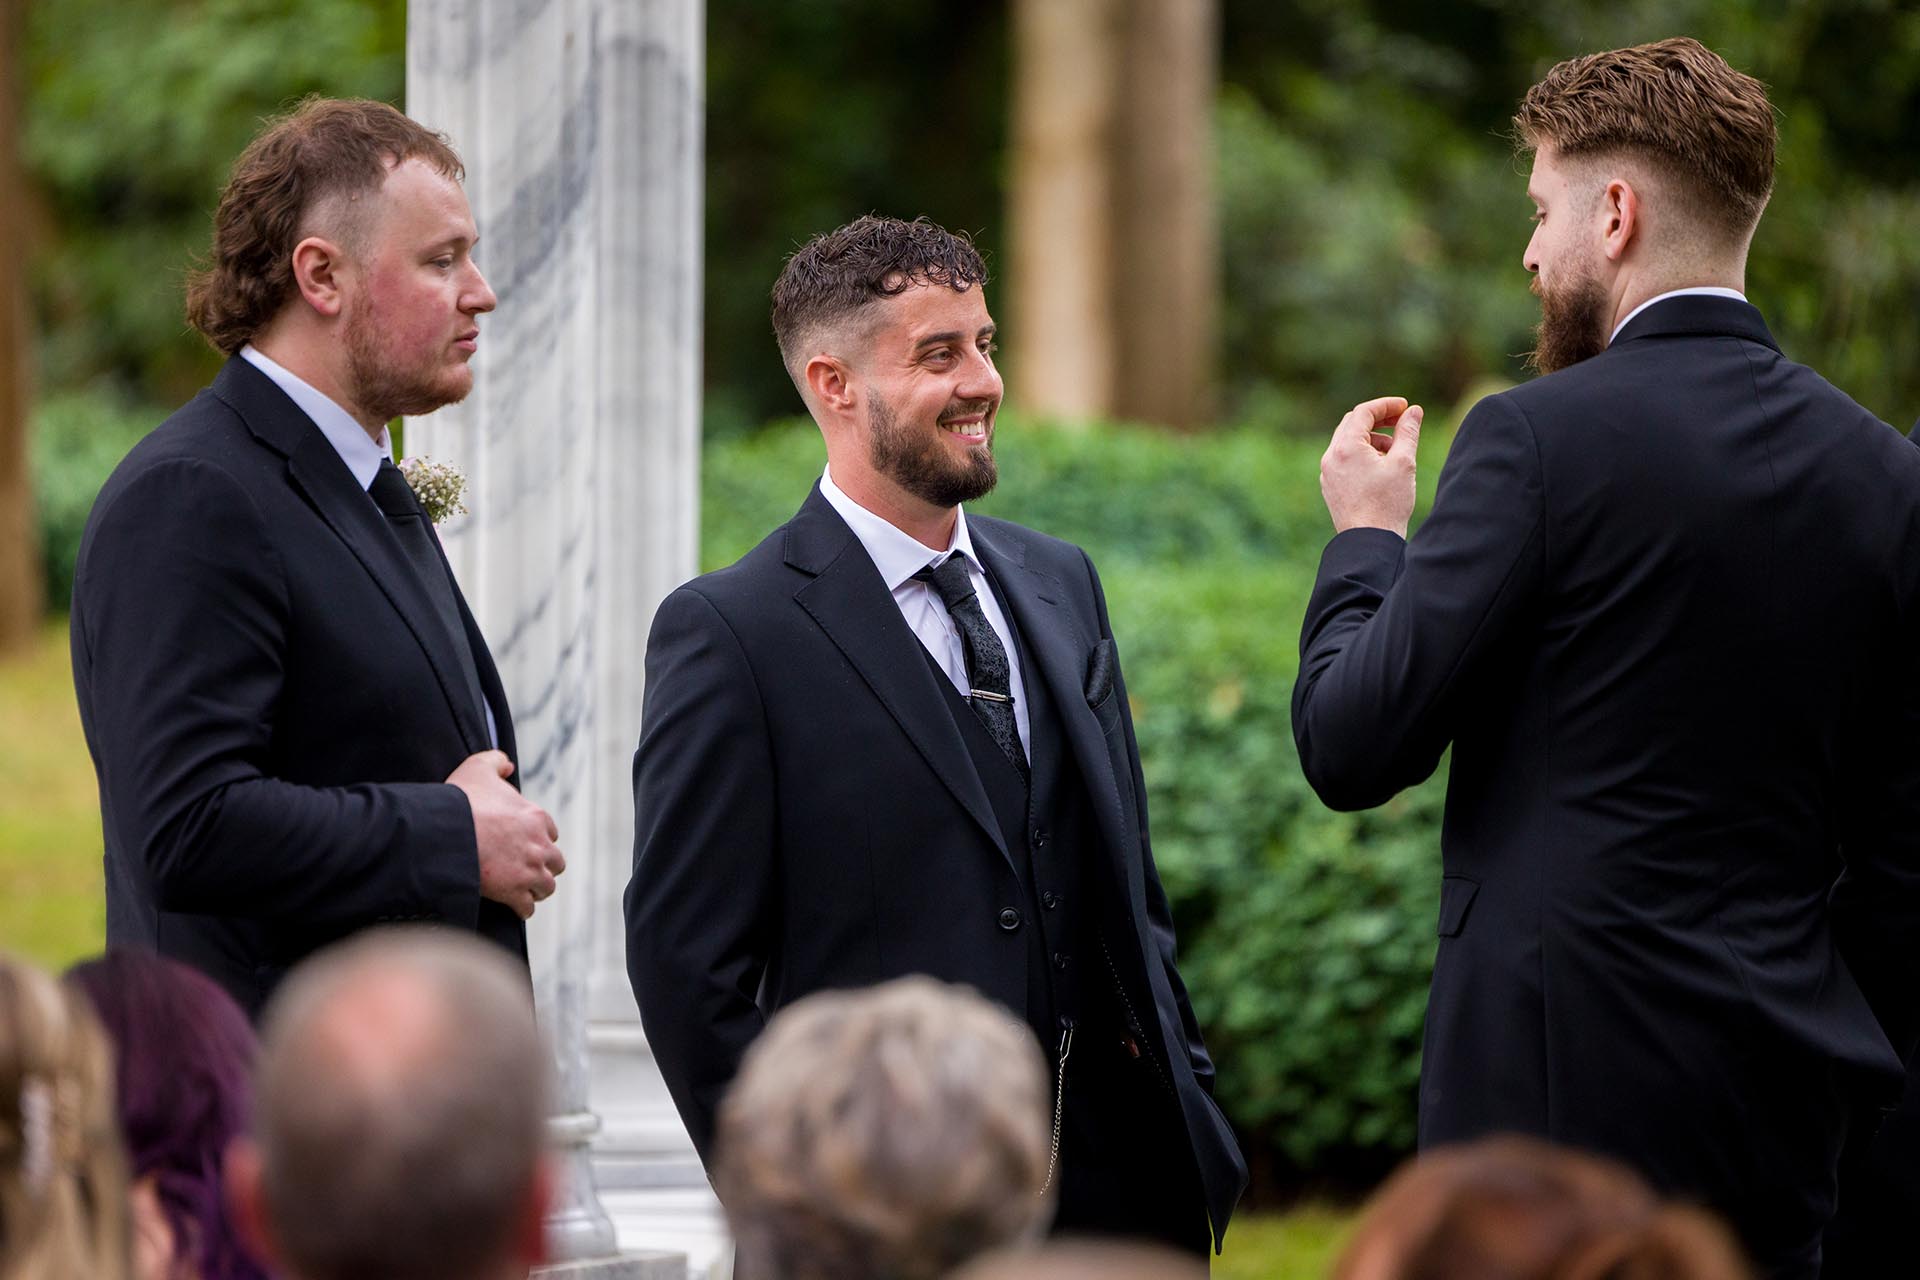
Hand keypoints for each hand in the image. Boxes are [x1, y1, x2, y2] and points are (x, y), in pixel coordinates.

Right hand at [446, 751, 564, 919]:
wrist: (447, 833)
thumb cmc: (462, 801)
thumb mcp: (478, 767)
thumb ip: (495, 761)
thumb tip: (507, 766)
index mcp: (536, 817)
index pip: (550, 832)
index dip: (539, 838)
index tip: (526, 843)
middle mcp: (540, 845)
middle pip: (555, 862)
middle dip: (543, 866)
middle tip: (528, 869)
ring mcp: (529, 871)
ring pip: (546, 886)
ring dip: (536, 888)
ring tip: (524, 890)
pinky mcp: (514, 892)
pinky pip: (527, 908)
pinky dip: (522, 908)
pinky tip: (513, 906)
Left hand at [1319, 396, 1422, 537]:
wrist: (1369, 541)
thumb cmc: (1388, 503)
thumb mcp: (1403, 462)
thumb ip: (1408, 432)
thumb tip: (1414, 411)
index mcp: (1346, 448)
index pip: (1363, 412)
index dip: (1386, 405)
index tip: (1406, 407)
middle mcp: (1331, 457)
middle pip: (1352, 424)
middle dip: (1378, 419)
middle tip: (1401, 422)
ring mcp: (1327, 473)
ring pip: (1348, 442)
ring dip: (1372, 438)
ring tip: (1395, 451)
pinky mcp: (1330, 486)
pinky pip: (1344, 460)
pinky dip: (1362, 454)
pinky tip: (1382, 467)